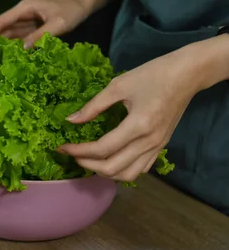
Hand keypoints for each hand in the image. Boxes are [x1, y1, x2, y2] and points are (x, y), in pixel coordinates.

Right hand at [0, 0, 89, 47]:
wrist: (82, 6)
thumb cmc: (71, 12)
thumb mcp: (58, 24)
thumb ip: (40, 36)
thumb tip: (22, 49)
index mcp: (23, 9)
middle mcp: (20, 14)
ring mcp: (24, 22)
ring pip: (5, 34)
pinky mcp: (29, 29)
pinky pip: (15, 39)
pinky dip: (8, 48)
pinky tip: (2, 59)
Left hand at [58, 48, 201, 181]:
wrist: (187, 75)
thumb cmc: (152, 75)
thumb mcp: (118, 85)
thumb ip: (93, 106)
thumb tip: (70, 120)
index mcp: (138, 125)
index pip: (102, 149)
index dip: (79, 151)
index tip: (62, 147)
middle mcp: (149, 142)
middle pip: (113, 168)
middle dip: (88, 165)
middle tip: (72, 155)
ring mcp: (157, 147)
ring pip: (128, 175)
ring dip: (105, 172)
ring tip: (88, 160)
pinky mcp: (161, 146)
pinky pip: (140, 168)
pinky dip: (122, 170)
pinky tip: (109, 160)